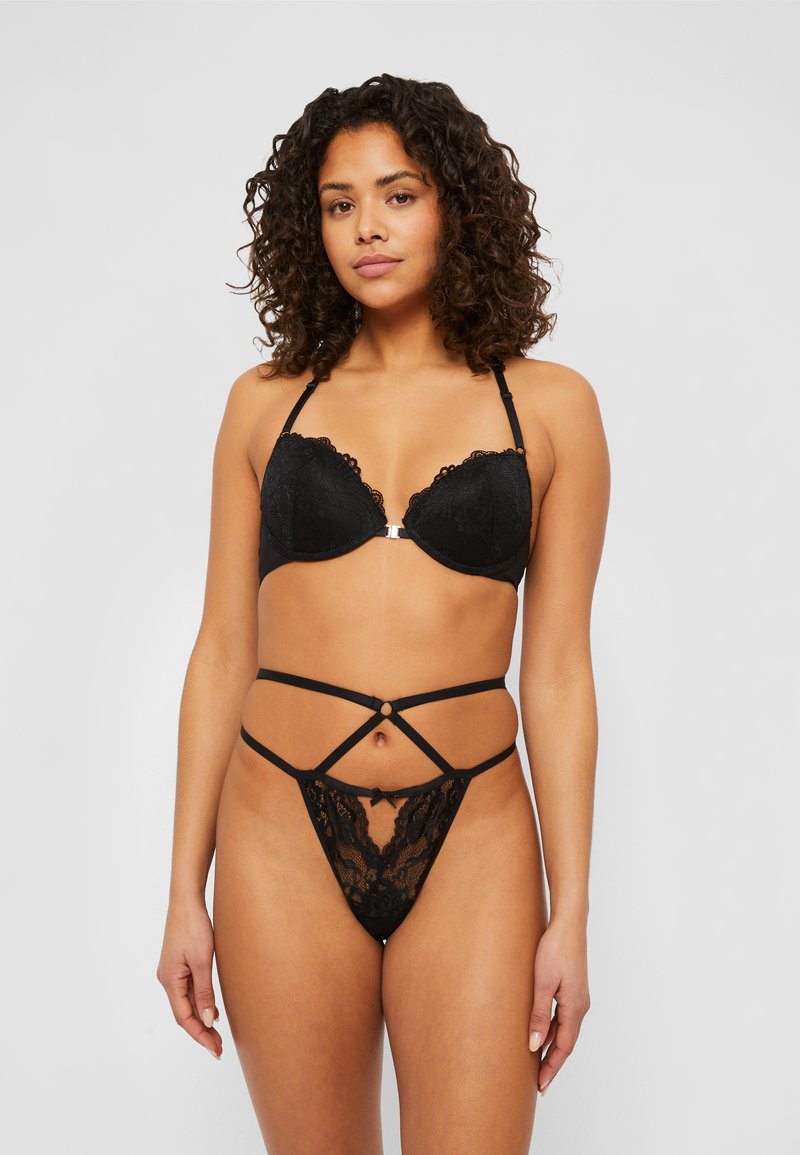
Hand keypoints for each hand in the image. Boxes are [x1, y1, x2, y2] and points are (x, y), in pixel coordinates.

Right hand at [156, 898, 222, 1058]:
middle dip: (201, 1032)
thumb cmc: (194, 927)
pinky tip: (211, 1009)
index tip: (215, 1050)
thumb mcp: (202, 961)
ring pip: (186, 1003)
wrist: (186, 900)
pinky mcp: (179, 964)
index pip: (184, 1018)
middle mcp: (167, 979)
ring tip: (217, 1034)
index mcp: (169, 981)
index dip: (200, 1036)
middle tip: (219, 1048)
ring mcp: (172, 972)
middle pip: (183, 1014)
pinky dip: (199, 1003)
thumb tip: (207, 1020)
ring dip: (200, 1018)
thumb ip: (204, 992)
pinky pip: (188, 990)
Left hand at [528, 918, 589, 1093]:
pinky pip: (562, 1017)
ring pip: (564, 1030)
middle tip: (539, 1084)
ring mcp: (577, 997)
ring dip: (552, 1047)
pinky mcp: (572, 988)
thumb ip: (538, 1015)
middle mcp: (580, 1006)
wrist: (568, 924)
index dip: (552, 1067)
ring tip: (538, 1064)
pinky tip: (541, 1034)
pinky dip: (552, 1030)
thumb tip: (534, 1046)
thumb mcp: (542, 983)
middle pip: (566, 1043)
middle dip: (553, 1063)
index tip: (541, 1086)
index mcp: (575, 1008)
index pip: (564, 1047)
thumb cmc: (555, 949)